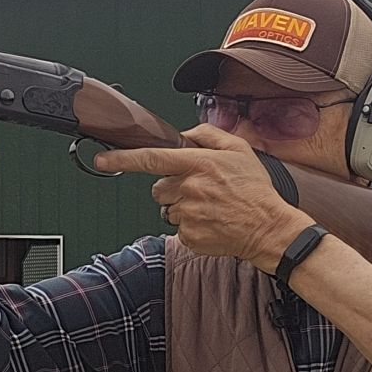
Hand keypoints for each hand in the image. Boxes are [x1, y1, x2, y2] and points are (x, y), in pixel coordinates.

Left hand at [94, 124, 312, 270]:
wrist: (269, 228)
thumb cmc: (255, 190)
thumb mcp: (239, 149)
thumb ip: (207, 135)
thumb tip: (184, 135)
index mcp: (198, 165)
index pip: (151, 158)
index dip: (122, 159)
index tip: (102, 159)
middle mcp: (190, 189)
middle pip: (159, 188)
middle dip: (172, 188)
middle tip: (199, 190)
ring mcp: (188, 215)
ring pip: (168, 209)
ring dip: (183, 207)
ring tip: (210, 207)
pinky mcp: (189, 237)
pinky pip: (178, 229)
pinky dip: (191, 226)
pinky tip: (211, 222)